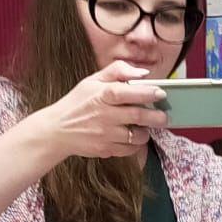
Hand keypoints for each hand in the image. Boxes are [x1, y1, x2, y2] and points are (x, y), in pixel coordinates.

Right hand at [38, 60, 167, 160]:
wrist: (56, 130)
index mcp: (100, 95)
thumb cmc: (77, 103)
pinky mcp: (105, 150)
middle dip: (156, 116)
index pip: (126, 92)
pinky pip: (130, 150)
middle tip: (164, 116)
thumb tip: (143, 73)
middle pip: (137, 116)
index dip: (146, 93)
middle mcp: (103, 115)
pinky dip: (136, 145)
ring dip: (146, 132)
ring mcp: (104, 135)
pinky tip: (133, 137)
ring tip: (146, 127)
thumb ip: (117, 71)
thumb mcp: (92, 81)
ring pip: (137, 136)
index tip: (160, 93)